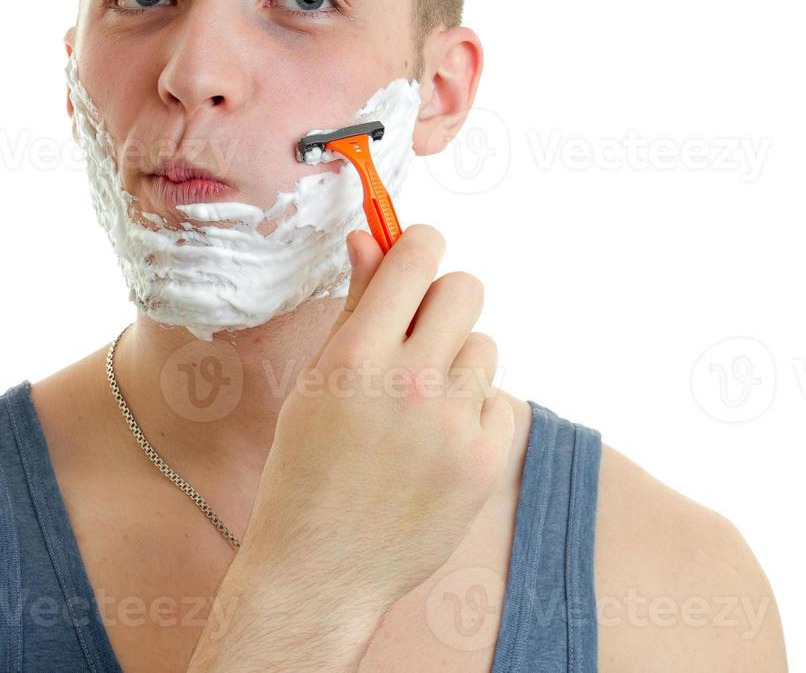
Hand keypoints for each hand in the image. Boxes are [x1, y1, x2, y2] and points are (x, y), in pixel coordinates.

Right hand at [240, 223, 515, 610]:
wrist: (323, 567)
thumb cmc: (306, 468)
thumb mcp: (315, 380)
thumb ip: (354, 305)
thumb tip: (369, 238)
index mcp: (356, 356)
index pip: (415, 258)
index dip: (418, 243)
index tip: (415, 252)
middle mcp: (409, 383)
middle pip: (466, 288)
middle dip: (444, 299)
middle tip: (421, 331)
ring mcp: (452, 424)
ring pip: (484, 346)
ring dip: (458, 362)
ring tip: (419, 405)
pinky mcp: (483, 460)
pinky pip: (499, 402)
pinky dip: (474, 414)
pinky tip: (435, 444)